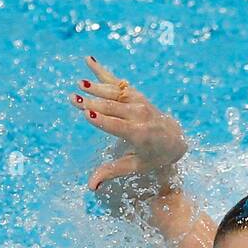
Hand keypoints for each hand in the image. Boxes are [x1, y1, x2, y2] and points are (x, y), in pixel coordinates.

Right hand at [70, 56, 188, 190]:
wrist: (174, 138)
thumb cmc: (152, 157)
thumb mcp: (134, 168)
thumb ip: (111, 172)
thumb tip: (90, 187)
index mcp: (139, 134)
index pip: (117, 126)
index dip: (102, 121)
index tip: (86, 114)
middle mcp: (139, 115)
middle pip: (112, 107)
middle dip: (92, 103)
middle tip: (73, 99)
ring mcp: (138, 101)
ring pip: (114, 93)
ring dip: (96, 87)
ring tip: (79, 83)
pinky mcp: (135, 94)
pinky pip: (117, 81)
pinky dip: (102, 72)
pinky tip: (88, 60)